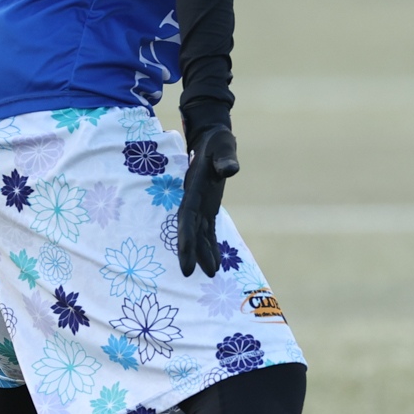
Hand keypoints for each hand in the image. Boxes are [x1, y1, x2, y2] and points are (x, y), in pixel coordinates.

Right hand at [178, 126, 239, 276]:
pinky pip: (208, 230)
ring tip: (211, 274)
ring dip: (202, 252)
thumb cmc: (217, 142)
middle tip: (187, 274)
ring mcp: (200, 206)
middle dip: (188, 251)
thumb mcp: (224, 145)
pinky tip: (217, 263)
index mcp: (194, 189)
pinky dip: (211, 245)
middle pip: (189, 230)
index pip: (187, 217)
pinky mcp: (208, 208)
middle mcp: (194, 201)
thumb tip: (230, 170)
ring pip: (198, 233)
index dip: (185, 237)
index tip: (183, 256)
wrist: (211, 139)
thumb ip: (226, 158)